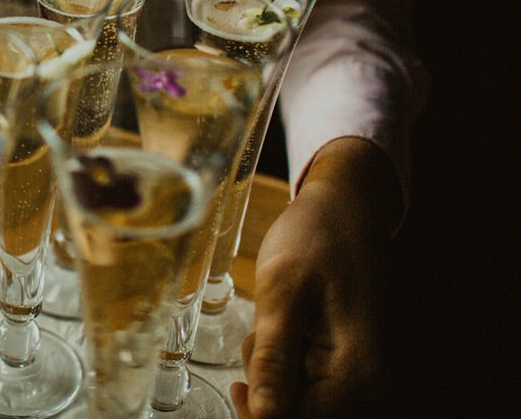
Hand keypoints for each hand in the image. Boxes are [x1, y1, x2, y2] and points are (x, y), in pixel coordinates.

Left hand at [231, 136, 401, 417]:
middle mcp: (369, 382)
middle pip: (299, 410)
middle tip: (261, 331)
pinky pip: (305, 376)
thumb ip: (274, 357)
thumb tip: (264, 415)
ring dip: (273, 365)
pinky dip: (283, 355)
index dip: (260, 411)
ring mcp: (360, 371)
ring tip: (275, 317)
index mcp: (359, 372)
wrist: (345, 206)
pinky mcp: (348, 360)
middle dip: (267, 380)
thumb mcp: (283, 291)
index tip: (234, 385)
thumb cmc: (315, 238)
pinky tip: (282, 322)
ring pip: (298, 395)